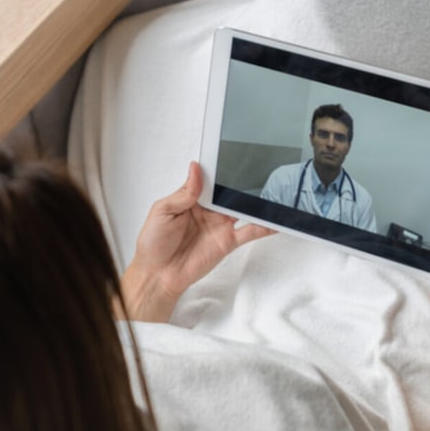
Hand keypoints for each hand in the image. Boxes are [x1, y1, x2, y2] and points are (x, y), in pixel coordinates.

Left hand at [121, 162, 273, 321]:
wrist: (158, 275)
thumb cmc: (153, 243)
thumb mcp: (162, 211)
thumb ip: (184, 192)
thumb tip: (195, 169)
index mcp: (191, 198)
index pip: (210, 180)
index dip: (220, 169)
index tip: (232, 156)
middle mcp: (208, 210)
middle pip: (230, 192)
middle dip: (242, 183)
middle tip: (258, 171)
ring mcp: (220, 226)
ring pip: (243, 208)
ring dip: (257, 201)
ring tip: (274, 191)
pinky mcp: (228, 242)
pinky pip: (250, 231)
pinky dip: (264, 226)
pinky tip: (276, 219)